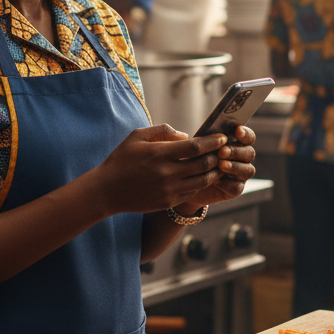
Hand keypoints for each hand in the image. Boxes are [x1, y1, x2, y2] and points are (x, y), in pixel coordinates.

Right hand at [93, 124, 227, 215]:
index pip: (196, 147)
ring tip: (219, 164)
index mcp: (160, 154)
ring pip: (202, 181)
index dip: (212, 142)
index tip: (222, 137)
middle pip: (203, 164)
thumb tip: (186, 135)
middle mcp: (167, 173)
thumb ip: (162, 131)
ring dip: (214, 172)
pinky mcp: (168, 202)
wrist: (107, 190)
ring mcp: (169, 190)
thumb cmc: (121, 159)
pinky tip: (202, 177)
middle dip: (218, 156)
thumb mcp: (137, 136)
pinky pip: (192, 192)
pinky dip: (200, 183)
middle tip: (225, 150)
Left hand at [175, 125, 256, 210]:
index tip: (237, 131)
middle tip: (222, 152)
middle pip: (250, 153)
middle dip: (236, 151)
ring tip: (220, 165)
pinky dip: (227, 183)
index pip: (248, 137)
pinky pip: (237, 187)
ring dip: (235, 167)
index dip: (245, 134)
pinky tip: (215, 180)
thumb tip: (202, 133)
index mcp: (236, 143)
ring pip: (248, 170)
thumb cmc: (191, 158)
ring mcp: (240, 175)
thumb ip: (202, 138)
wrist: (185, 182)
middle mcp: (242, 158)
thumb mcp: (194, 145)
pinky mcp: (234, 189)